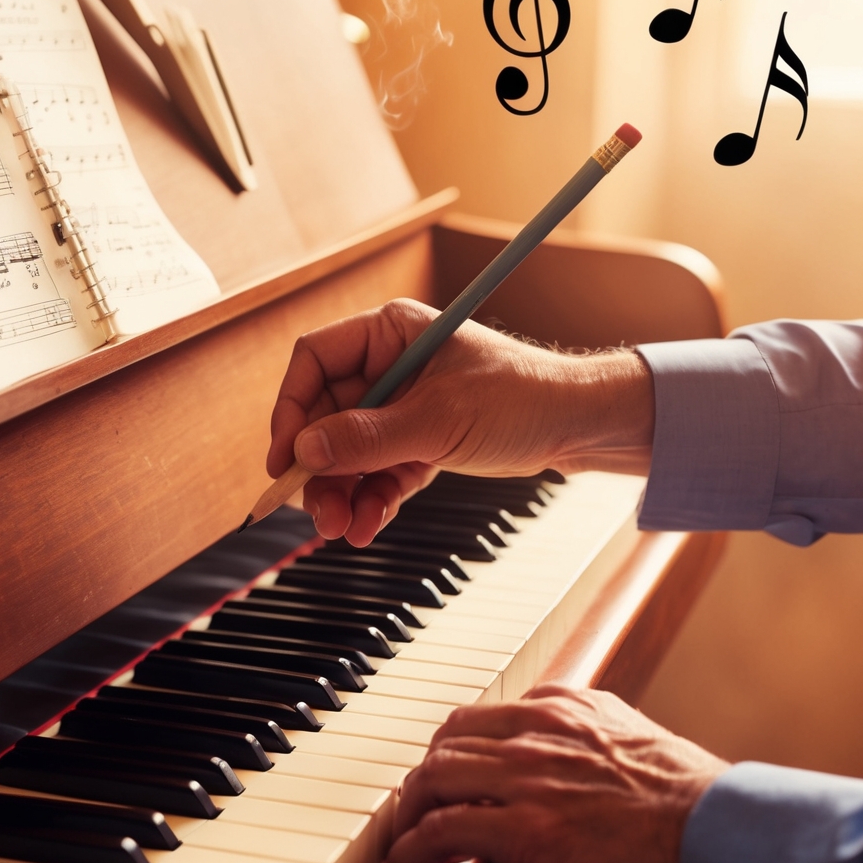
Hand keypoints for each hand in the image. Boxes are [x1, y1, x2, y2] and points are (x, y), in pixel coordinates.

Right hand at [265, 300, 653, 545]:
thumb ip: (369, 436)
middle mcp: (389, 367)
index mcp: (390, 333)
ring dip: (341, 493)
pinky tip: (366, 527)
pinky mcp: (420, 443)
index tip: (284, 458)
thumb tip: (306, 449)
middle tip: (314, 511)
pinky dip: (371, 501)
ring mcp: (403, 407)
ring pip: (349, 452)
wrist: (577, 426)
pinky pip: (379, 473)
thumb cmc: (522, 397)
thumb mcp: (439, 418)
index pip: (314, 361)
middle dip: (319, 467)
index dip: (291, 409)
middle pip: (326, 416)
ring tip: (341, 529)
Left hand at [378, 686, 729, 862]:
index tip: (455, 777)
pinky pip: (439, 831)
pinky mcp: (522, 829)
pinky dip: (409, 851)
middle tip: (420, 811)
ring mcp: (527, 776)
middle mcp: (539, 728)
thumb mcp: (637, 746)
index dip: (462, 749)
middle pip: (448, 740)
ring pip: (432, 778)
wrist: (721, 835)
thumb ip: (594, 745)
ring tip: (405, 844)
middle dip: (427, 777)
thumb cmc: (694, 805)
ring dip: (409, 813)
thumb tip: (576, 775)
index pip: (488, 715)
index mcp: (569, 705)